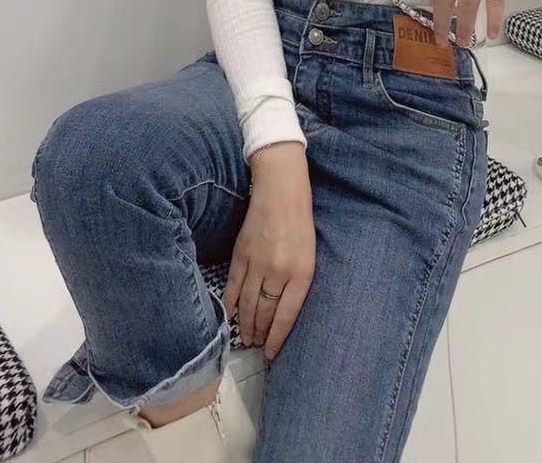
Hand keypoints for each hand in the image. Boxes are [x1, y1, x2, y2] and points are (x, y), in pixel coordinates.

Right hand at [223, 143, 314, 360]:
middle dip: (259, 333)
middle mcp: (278, 271)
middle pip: (264, 312)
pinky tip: (230, 316)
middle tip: (256, 347)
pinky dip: (230, 304)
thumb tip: (284, 310)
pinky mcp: (240, 253)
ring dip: (245, 324)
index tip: (271, 353)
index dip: (277, 338)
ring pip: (246, 303)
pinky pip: (232, 285)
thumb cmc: (301, 221)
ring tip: (245, 337)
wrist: (281, 188)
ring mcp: (257, 262)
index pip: (286, 316)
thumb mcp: (311, 254)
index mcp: (301, 272)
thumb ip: (299, 282)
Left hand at [425, 0, 525, 45]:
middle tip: (440, 41)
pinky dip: (492, 21)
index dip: (434, 4)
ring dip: (463, 29)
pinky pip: (494, 4)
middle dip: (441, 25)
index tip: (435, 16)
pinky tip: (490, 34)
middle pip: (445, 4)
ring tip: (463, 43)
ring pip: (466, 8)